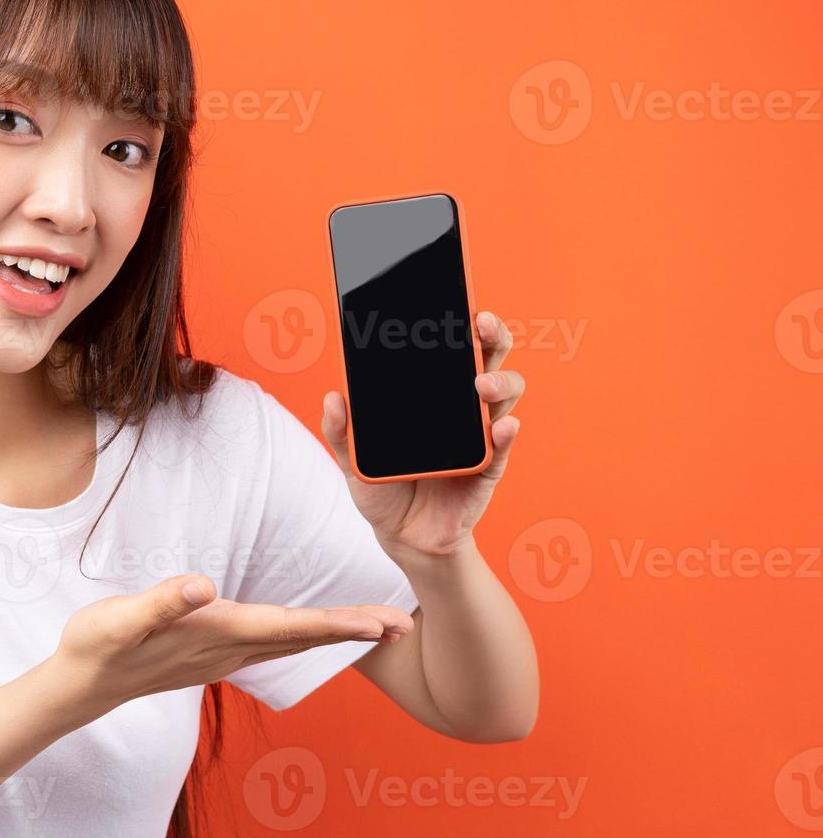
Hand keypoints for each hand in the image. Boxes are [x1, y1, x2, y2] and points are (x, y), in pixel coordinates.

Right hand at [47, 573, 413, 714]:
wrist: (79, 685)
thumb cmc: (96, 648)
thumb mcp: (119, 619)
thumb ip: (161, 602)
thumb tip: (202, 586)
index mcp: (215, 634)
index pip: (289, 628)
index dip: (336, 623)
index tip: (380, 621)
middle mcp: (228, 649)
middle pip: (304, 639)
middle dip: (354, 631)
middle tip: (404, 623)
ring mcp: (222, 656)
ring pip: (292, 644)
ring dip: (334, 633)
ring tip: (375, 625)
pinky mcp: (212, 653)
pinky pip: (273, 644)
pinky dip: (304, 635)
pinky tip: (309, 630)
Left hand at [321, 309, 525, 561]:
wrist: (403, 536)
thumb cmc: (383, 486)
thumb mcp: (353, 459)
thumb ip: (341, 431)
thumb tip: (332, 398)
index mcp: (433, 394)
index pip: (451, 349)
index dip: (459, 322)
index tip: (455, 301)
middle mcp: (463, 406)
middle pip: (488, 360)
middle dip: (491, 336)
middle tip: (479, 324)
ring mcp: (479, 435)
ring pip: (504, 396)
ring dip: (498, 384)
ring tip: (480, 385)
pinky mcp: (488, 468)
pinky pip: (502, 447)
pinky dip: (506, 433)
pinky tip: (501, 426)